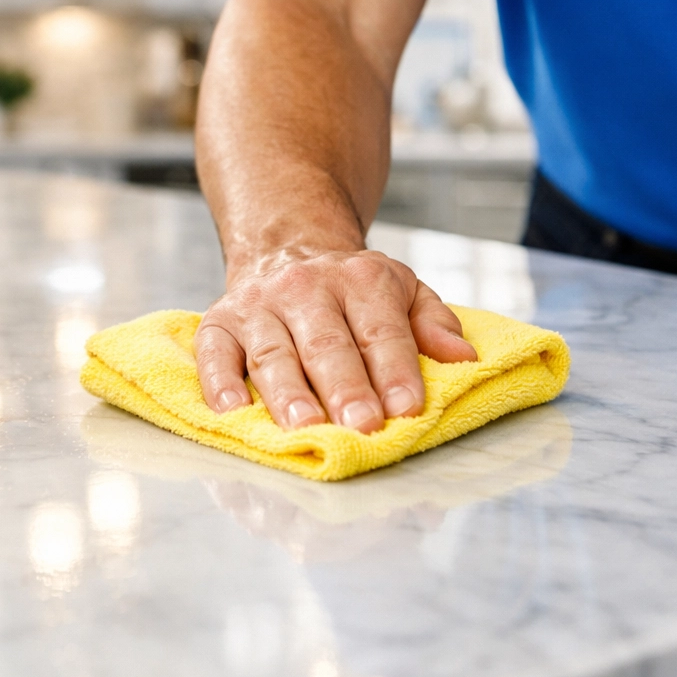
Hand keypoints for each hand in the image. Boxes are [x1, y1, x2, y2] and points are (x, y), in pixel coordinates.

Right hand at [195, 250, 476, 431]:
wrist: (283, 249)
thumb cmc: (350, 290)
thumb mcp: (402, 289)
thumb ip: (432, 323)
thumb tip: (461, 356)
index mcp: (360, 280)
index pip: (381, 329)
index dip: (394, 370)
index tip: (407, 409)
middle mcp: (305, 288)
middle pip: (326, 344)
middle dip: (345, 387)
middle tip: (361, 424)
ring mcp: (257, 306)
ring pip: (273, 353)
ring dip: (288, 394)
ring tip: (305, 427)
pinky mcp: (219, 324)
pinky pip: (215, 354)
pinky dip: (219, 383)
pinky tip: (232, 411)